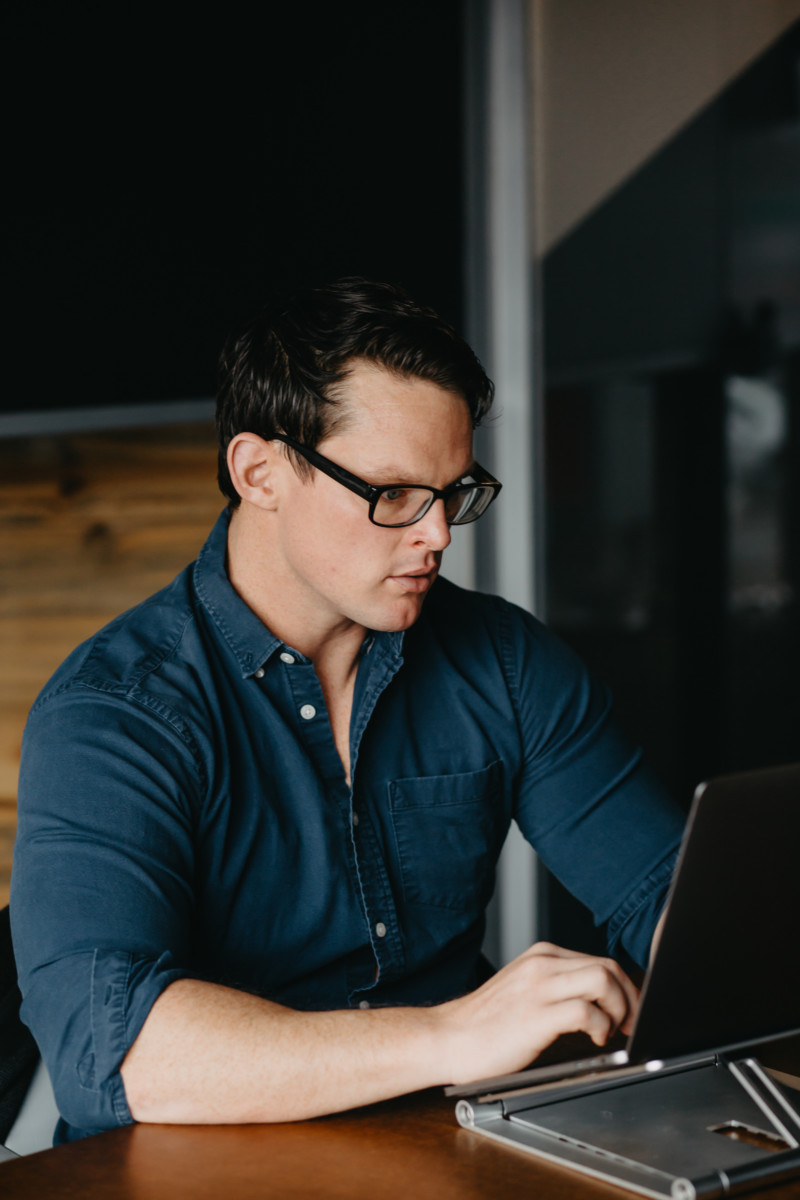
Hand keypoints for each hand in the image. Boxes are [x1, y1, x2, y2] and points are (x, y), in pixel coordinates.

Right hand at [434, 941, 639, 1085]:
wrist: (446, 1038)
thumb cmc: (483, 1024)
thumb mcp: (524, 990)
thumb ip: (555, 987)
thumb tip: (596, 1002)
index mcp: (541, 956)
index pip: (600, 960)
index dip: (624, 987)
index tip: (630, 1010)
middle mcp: (542, 964)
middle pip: (608, 966)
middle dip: (630, 997)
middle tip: (630, 1024)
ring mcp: (539, 986)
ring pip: (603, 979)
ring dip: (619, 1008)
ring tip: (612, 1030)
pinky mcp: (536, 1014)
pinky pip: (586, 1011)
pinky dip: (601, 1025)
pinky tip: (595, 1039)